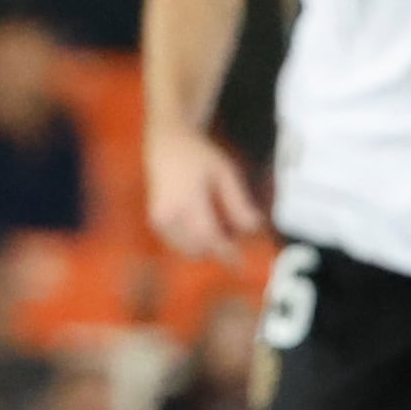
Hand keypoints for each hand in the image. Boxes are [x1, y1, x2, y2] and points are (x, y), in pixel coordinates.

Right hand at [143, 123, 265, 261]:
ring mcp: (160, 222)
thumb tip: (253, 229)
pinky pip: (179, 244)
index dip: (226, 254)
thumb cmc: (199, 156)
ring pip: (188, 249)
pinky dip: (195, 241)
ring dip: (207, 246)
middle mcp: (169, 216)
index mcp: (187, 202)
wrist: (167, 145)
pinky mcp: (157, 224)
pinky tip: (204, 221)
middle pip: (199, 248)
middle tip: (235, 233)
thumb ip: (239, 204)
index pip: (209, 238)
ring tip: (220, 222)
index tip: (241, 264)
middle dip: (218, 248)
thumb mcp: (226, 174)